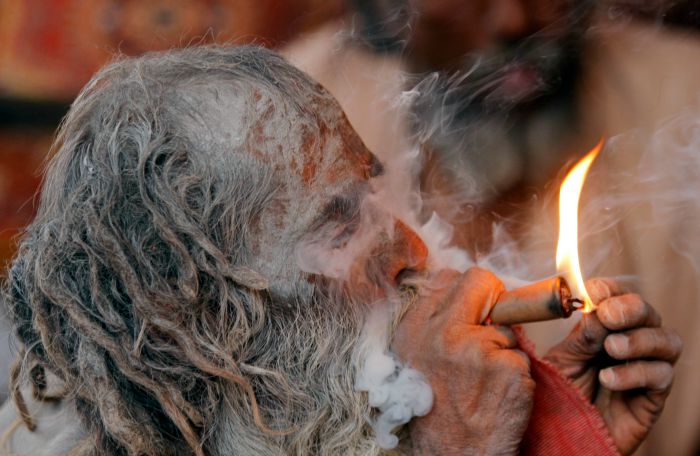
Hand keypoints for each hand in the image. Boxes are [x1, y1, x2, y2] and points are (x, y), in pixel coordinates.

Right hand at [393, 268, 533, 454]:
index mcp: (414, 328)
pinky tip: (499, 396)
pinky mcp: (507, 368)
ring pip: (507, 326)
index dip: (468, 294)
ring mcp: (476, 348)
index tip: (473, 312)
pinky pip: (522, 355)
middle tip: (492, 328)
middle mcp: (441, 332)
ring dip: (503, 348)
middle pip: (481, 281)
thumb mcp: (416, 361)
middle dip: (493, 299)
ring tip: (484, 381)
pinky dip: (516, 375)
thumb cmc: (436, 412)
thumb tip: (464, 291)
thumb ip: (433, 324)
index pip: (450, 278)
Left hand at [545, 278, 681, 454]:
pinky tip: (609, 379)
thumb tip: (596, 308)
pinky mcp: (653, 398)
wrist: (562, 434)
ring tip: (611, 349)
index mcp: (604, 329)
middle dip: (631, 308)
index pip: (618, 297)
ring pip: (667, 340)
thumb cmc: (561, 394)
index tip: (594, 291)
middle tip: (609, 315)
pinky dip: (636, 372)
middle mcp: (630, 343)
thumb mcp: (564, 360)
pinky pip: (661, 376)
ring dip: (640, 339)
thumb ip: (582, 336)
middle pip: (648, 313)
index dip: (611, 290)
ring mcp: (645, 369)